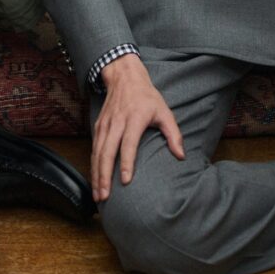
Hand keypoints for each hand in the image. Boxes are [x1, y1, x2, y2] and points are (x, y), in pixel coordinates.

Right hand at [92, 53, 183, 203]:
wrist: (124, 76)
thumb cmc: (147, 97)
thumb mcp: (164, 111)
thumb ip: (173, 134)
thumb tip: (181, 156)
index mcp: (134, 119)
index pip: (128, 144)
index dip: (126, 163)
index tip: (125, 181)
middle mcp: (116, 123)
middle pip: (107, 152)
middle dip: (104, 176)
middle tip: (104, 196)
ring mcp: (105, 125)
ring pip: (97, 153)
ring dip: (96, 174)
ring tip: (98, 195)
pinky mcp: (98, 126)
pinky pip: (94, 148)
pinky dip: (93, 165)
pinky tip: (95, 179)